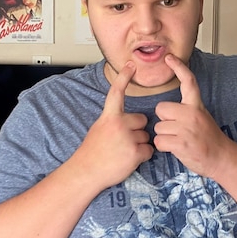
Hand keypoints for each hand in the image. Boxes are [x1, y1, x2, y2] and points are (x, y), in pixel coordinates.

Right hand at [72, 62, 153, 187]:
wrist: (87, 172)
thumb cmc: (92, 152)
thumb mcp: (99, 129)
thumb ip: (113, 121)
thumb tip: (128, 119)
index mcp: (108, 117)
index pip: (117, 93)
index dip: (124, 78)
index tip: (131, 65)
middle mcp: (119, 124)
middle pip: (142, 120)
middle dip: (137, 130)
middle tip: (122, 142)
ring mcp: (128, 138)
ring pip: (146, 136)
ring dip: (139, 145)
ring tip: (123, 153)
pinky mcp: (135, 153)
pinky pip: (149, 150)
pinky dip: (142, 156)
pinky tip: (129, 160)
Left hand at [153, 55, 229, 177]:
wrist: (221, 158)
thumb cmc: (209, 139)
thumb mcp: (202, 116)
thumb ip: (186, 109)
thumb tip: (165, 107)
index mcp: (197, 106)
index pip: (188, 81)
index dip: (178, 67)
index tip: (169, 58)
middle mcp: (192, 114)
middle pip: (161, 108)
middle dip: (163, 120)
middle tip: (176, 128)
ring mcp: (186, 129)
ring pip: (158, 127)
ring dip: (164, 136)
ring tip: (179, 140)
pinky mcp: (181, 144)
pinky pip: (159, 141)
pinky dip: (164, 147)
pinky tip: (176, 148)